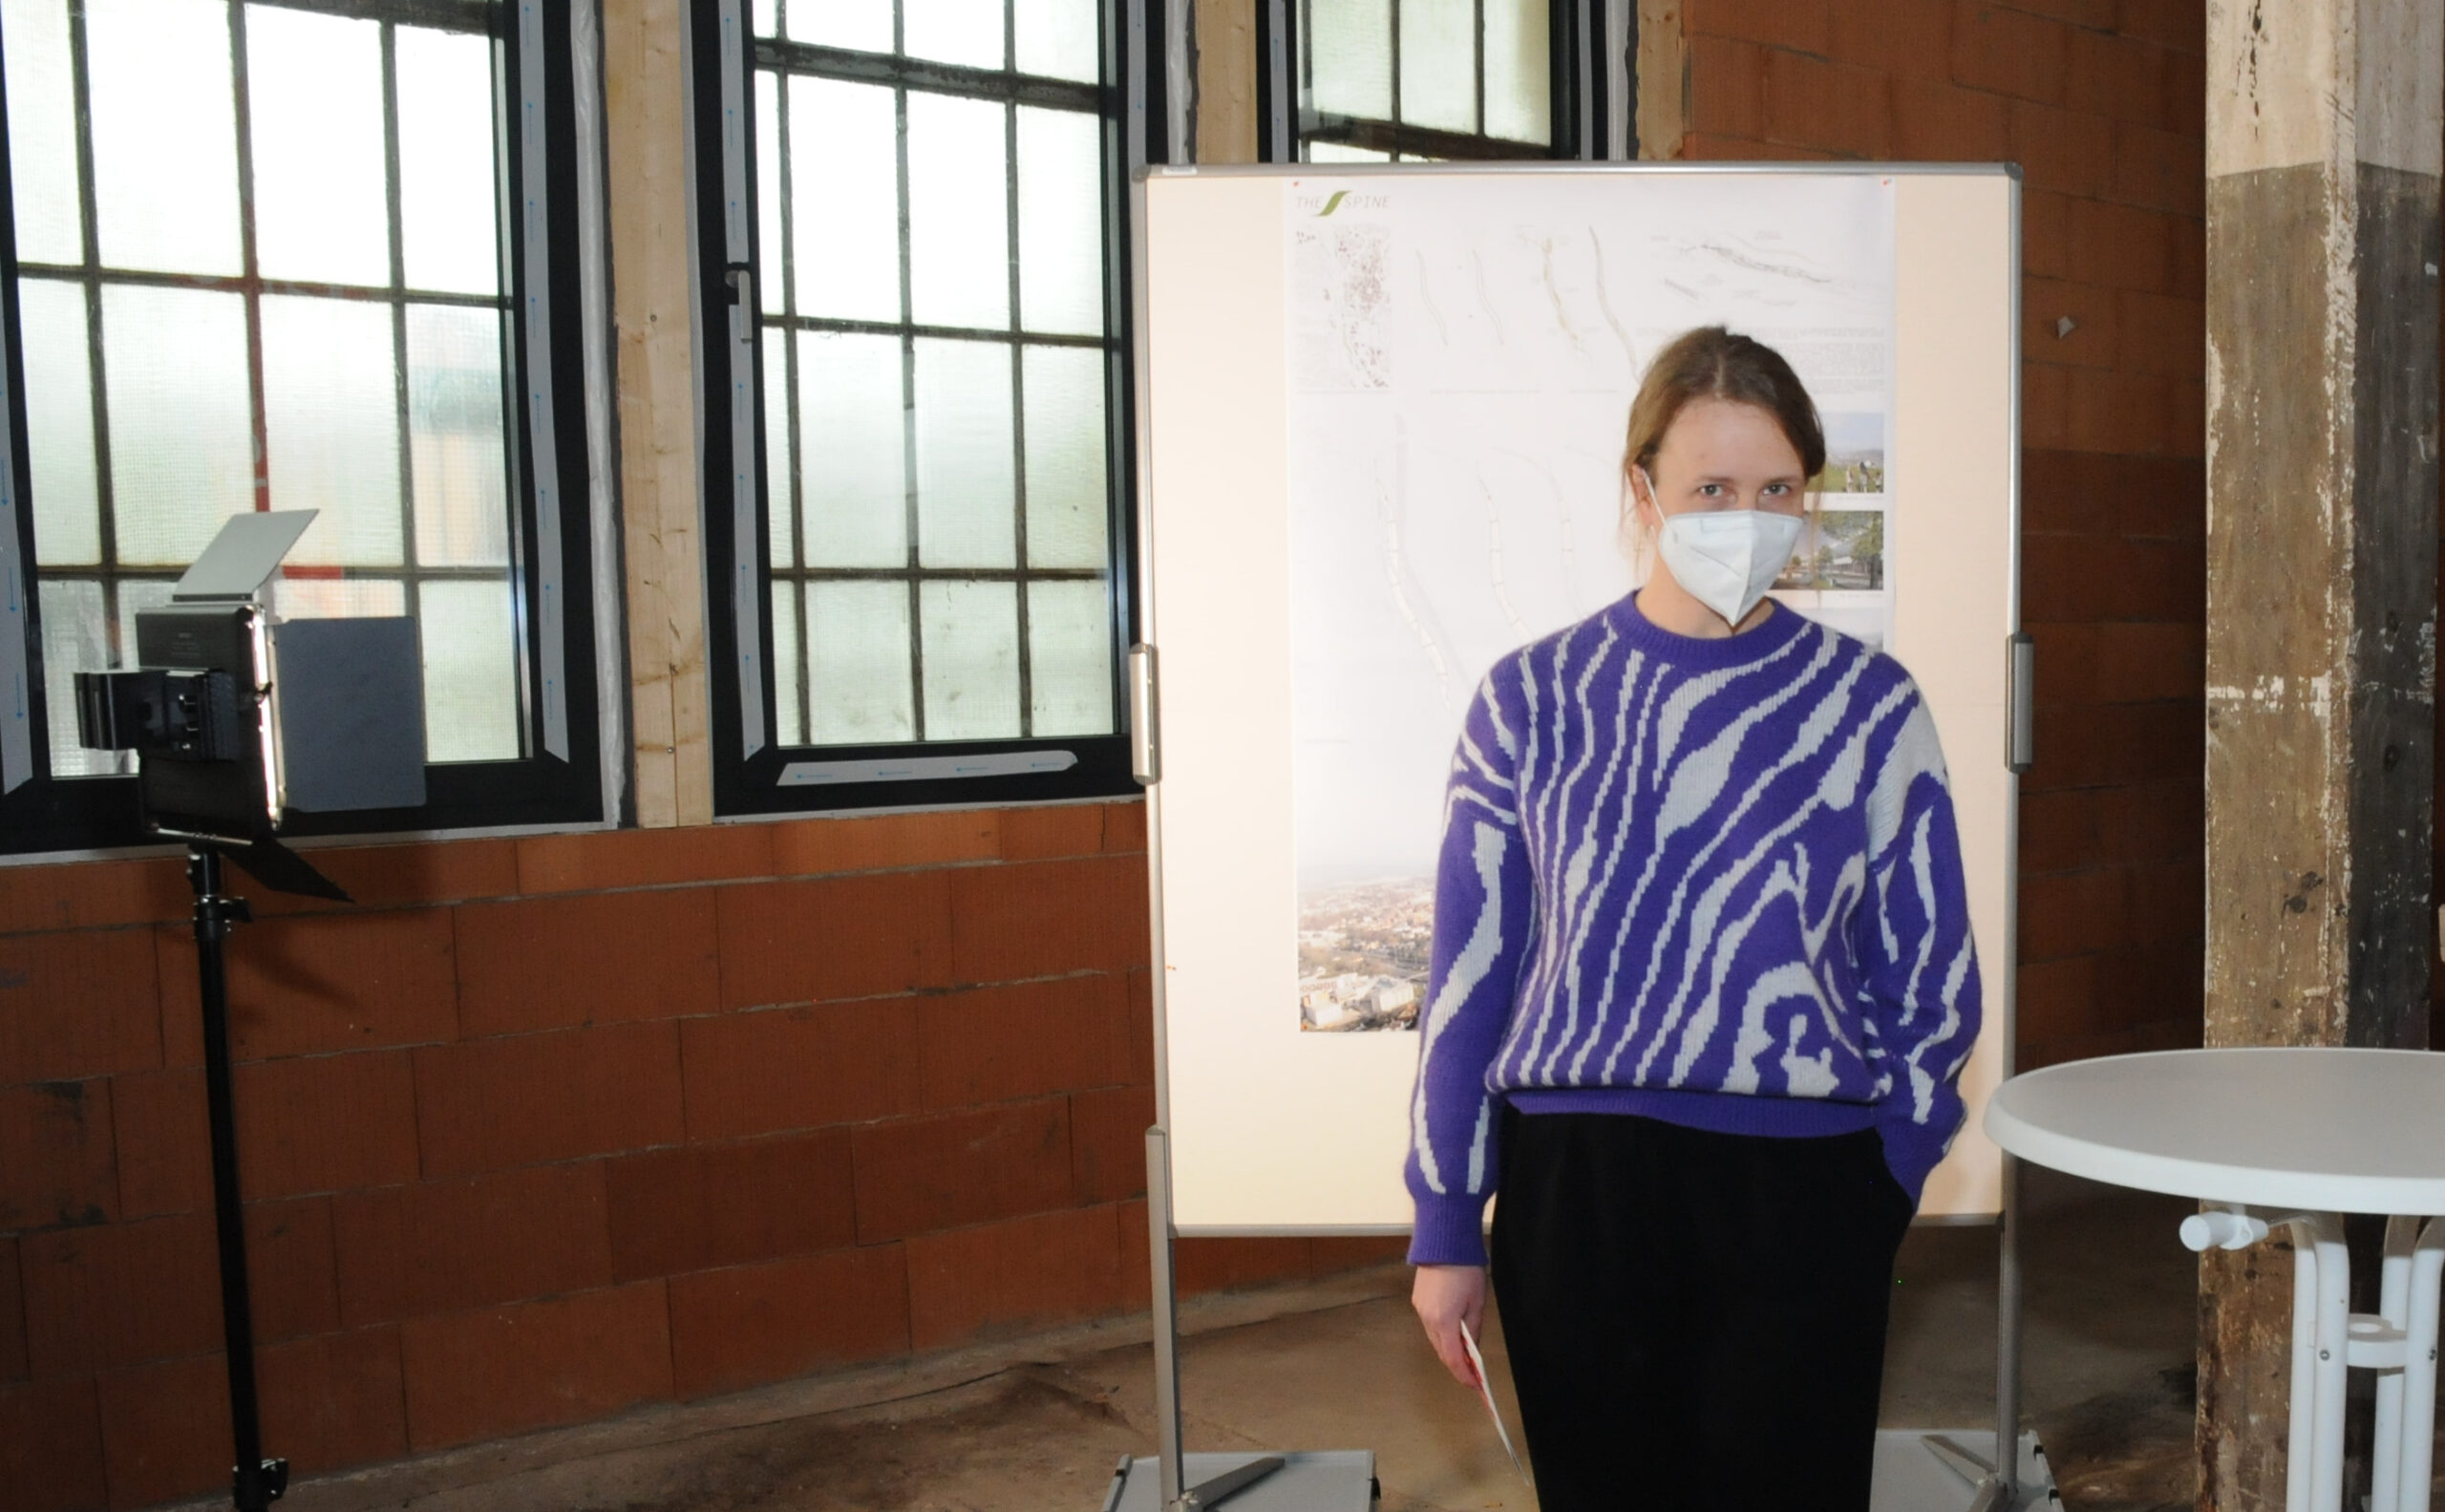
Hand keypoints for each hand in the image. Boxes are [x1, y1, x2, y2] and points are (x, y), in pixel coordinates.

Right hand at [1411, 1263, 1488, 1386]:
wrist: (1443, 1242)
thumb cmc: (1465, 1270)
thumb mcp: (1477, 1301)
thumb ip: (1474, 1328)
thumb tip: (1473, 1349)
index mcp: (1444, 1321)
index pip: (1453, 1358)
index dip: (1464, 1375)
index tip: (1475, 1386)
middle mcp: (1428, 1319)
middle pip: (1442, 1351)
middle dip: (1457, 1365)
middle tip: (1473, 1374)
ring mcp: (1420, 1309)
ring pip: (1435, 1339)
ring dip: (1449, 1349)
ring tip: (1466, 1355)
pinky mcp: (1418, 1300)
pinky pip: (1430, 1325)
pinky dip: (1442, 1334)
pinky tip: (1453, 1333)